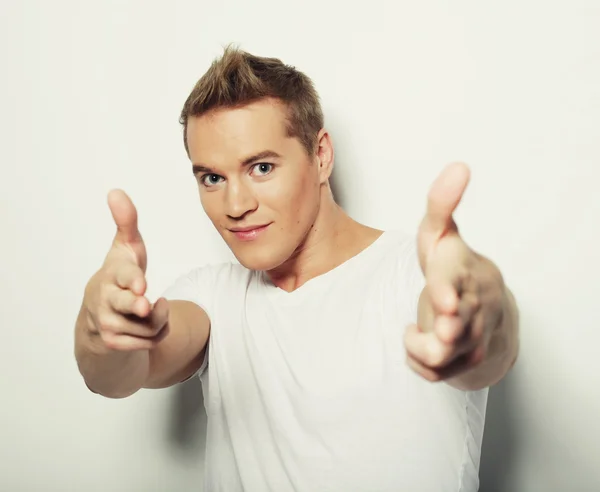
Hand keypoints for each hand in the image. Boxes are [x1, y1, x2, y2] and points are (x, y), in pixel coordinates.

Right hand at [83, 189, 169, 351]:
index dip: (132, 279)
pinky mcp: (114, 342)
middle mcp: (105, 298)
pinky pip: (151, 341)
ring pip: (150, 325)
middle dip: (138, 306)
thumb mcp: (127, 248)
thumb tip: (115, 191)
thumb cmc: (121, 275)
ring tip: (151, 308)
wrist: (101, 314)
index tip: (140, 283)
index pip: (124, 275)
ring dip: (160, 318)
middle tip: (144, 304)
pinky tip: (147, 325)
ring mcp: (107, 322)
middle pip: (129, 305)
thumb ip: (126, 222)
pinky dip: (157, 334)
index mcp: (112, 273)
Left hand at [404, 162, 505, 381]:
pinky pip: (432, 373)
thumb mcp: (440, 233)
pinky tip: (418, 339)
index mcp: (464, 272)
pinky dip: (417, 360)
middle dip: (448, 331)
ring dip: (422, 348)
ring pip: (440, 357)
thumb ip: (441, 203)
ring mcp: (471, 337)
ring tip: (414, 331)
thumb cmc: (453, 265)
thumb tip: (458, 165)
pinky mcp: (464, 362)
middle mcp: (472, 307)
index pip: (456, 282)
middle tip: (442, 330)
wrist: (482, 304)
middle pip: (460, 328)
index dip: (448, 291)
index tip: (444, 300)